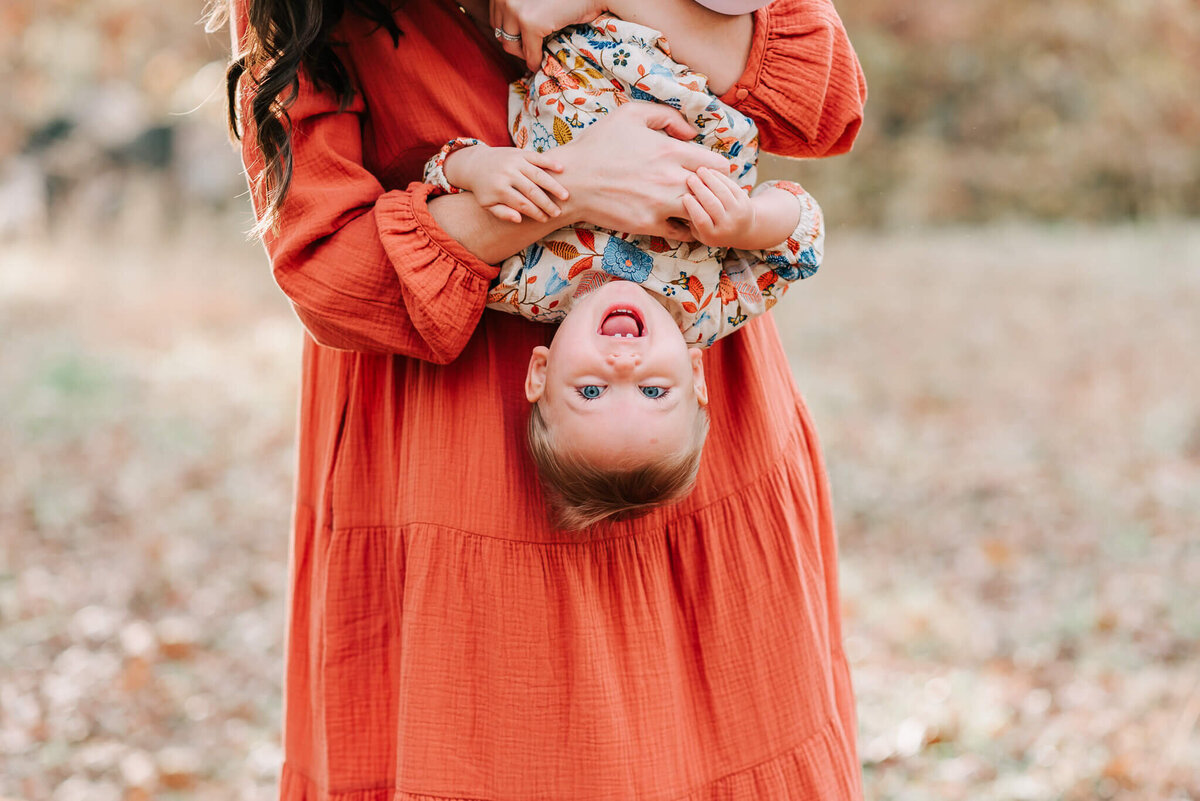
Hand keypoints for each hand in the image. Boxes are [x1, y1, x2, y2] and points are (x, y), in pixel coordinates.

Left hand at [444, 144, 568, 223]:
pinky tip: (562, 169)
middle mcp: (507, 174)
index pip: (522, 204)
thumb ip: (502, 213)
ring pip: (538, 174)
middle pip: (532, 191)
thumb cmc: (485, 189)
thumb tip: (519, 220)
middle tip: (558, 213)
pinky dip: (550, 162)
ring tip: (566, 196)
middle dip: (547, 203)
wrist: (475, 164)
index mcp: (499, 189)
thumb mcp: (488, 204)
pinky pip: (537, 157)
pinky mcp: (519, 152)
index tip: (546, 220)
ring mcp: (514, 161)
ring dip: (553, 185)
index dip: (535, 213)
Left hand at [490, 0, 605, 69]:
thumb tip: (501, 36)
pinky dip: (535, 62)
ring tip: (535, 53)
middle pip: (498, 31)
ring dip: (523, 54)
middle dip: (515, 44)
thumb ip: (517, 10)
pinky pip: (528, 53)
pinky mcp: (530, 22)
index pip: (495, 17)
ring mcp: (515, 8)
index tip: (522, 39)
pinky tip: (541, 62)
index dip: (508, 32)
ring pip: (508, 44)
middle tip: (530, 49)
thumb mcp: (532, 2)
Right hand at [556, 102, 730, 239]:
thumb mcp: (630, 114)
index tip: (707, 169)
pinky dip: (684, 227)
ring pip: (702, 213)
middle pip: (714, 191)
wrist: (571, 180)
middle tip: (704, 190)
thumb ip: (667, 116)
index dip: (717, 168)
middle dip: (713, 190)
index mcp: (671, 151)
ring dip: (701, 209)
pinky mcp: (648, 224)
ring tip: (693, 206)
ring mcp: (661, 205)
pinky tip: (677, 219)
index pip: (718, 165)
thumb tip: (690, 133)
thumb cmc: (598, 144)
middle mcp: (671, 179)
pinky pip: (682, 233)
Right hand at [681, 167, 754, 247]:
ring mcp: (739, 213)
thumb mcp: (700, 233)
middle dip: (700, 189)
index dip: (692, 207)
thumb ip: (690, 221)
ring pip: (723, 193)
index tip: (684, 196)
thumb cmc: (713, 230)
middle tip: (690, 179)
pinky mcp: (746, 202)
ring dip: (710, 180)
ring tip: (700, 171)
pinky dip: (720, 177)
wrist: (742, 230)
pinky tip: (711, 171)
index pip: (701, 219)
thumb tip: (676, 204)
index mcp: (713, 235)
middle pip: (712, 204)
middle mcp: (728, 226)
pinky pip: (731, 186)